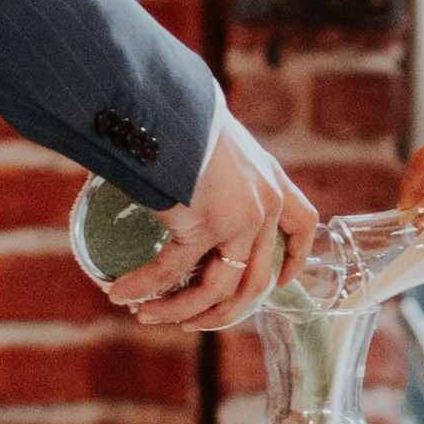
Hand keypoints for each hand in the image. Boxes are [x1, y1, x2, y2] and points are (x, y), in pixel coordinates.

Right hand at [107, 110, 317, 329]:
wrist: (168, 103)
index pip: (303, 225)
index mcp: (272, 181)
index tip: (279, 283)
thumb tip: (185, 189)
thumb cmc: (182, 117)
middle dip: (220, 311)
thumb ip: (216, 172)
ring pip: (217, 289)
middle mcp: (264, 205)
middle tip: (189, 320)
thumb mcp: (215, 143)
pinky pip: (172, 271)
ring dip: (180, 309)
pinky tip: (121, 293)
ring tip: (148, 315)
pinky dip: (145, 287)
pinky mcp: (205, 225)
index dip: (295, 260)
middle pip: (255, 281)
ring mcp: (239, 219)